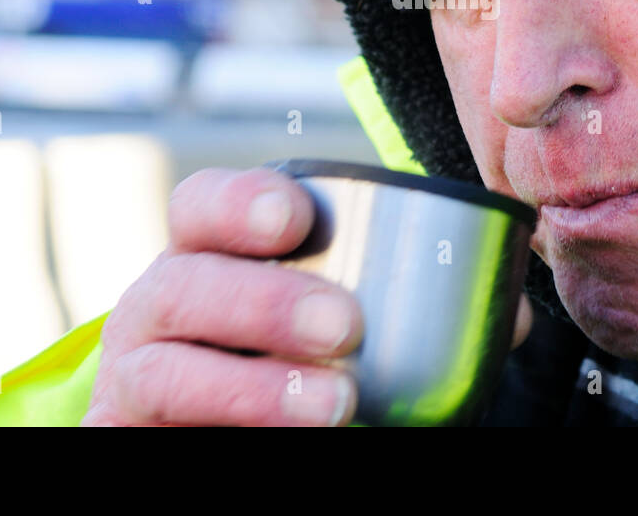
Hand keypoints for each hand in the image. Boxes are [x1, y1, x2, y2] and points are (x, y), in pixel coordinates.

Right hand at [82, 166, 532, 426]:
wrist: (234, 429)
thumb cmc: (288, 357)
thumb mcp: (337, 318)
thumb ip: (417, 302)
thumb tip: (512, 316)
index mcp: (211, 256)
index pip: (200, 206)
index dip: (238, 201)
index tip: (295, 216)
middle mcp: (160, 306)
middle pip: (180, 283)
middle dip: (261, 300)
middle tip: (346, 326)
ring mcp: (134, 374)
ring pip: (161, 368)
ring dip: (248, 385)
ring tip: (335, 404)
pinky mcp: (125, 432)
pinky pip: (148, 428)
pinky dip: (222, 428)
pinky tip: (288, 436)